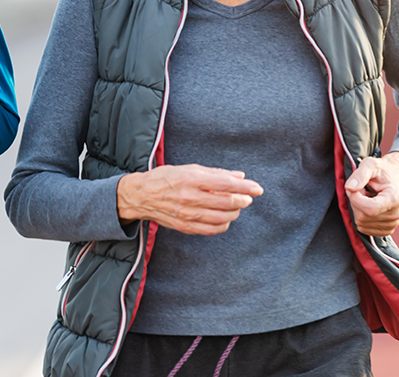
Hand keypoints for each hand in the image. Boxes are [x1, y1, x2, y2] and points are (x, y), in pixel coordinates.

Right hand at [116, 164, 262, 235]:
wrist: (141, 195)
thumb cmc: (165, 178)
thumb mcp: (189, 168)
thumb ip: (215, 173)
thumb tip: (239, 176)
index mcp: (190, 179)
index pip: (225, 184)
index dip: (244, 187)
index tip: (258, 188)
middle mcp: (190, 197)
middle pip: (226, 202)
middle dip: (242, 200)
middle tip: (248, 197)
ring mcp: (187, 214)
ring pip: (222, 218)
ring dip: (234, 212)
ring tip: (237, 206)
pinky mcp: (185, 227)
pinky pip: (212, 229)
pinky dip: (223, 225)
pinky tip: (225, 218)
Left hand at [346, 153, 398, 236]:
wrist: (390, 176)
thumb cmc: (380, 170)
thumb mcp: (369, 164)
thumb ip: (360, 175)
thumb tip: (350, 188)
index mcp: (394, 198)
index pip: (370, 209)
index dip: (355, 199)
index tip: (354, 188)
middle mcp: (396, 214)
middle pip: (363, 216)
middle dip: (355, 202)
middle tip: (361, 190)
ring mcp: (392, 223)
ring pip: (361, 223)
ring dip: (357, 209)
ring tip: (365, 196)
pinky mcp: (386, 229)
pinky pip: (364, 229)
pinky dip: (360, 217)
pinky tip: (367, 206)